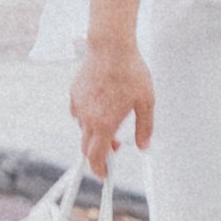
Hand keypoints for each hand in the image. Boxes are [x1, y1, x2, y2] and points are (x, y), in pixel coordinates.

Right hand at [71, 39, 154, 173]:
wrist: (111, 47)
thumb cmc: (130, 71)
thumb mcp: (146, 102)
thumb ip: (145, 127)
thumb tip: (144, 145)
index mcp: (105, 124)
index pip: (96, 157)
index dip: (100, 169)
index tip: (104, 174)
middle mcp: (88, 118)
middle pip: (87, 147)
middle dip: (99, 152)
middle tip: (115, 147)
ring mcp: (79, 105)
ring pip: (83, 128)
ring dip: (95, 132)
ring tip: (112, 118)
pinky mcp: (74, 93)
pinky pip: (78, 112)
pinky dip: (88, 115)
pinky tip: (100, 105)